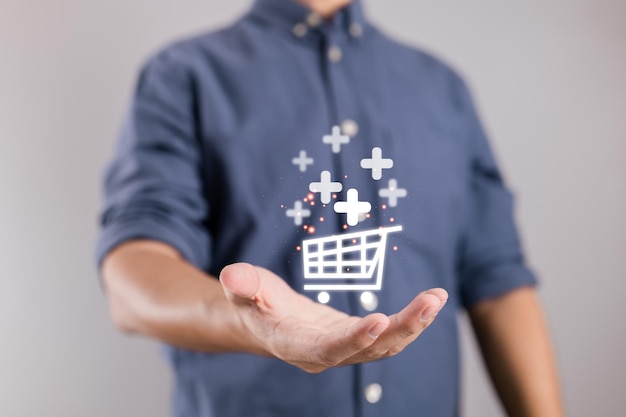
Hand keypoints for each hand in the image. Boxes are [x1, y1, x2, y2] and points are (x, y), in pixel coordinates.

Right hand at [219, 263, 447, 372]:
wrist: (265, 320)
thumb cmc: (254, 303)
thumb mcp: (245, 290)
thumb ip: (242, 285)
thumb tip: (233, 274)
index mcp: (297, 346)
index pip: (329, 349)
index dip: (354, 339)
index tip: (380, 319)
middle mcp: (326, 354)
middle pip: (370, 349)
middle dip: (402, 328)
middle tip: (430, 301)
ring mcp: (345, 349)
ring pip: (386, 345)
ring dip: (414, 324)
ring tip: (437, 297)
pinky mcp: (357, 338)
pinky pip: (389, 334)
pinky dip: (410, 320)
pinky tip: (429, 300)